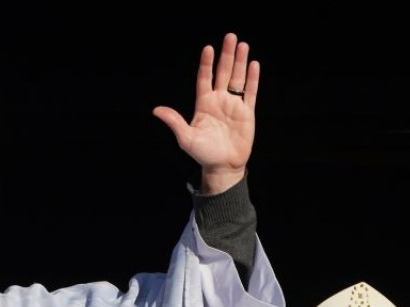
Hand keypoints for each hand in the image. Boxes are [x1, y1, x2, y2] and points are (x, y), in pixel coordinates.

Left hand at [151, 33, 257, 195]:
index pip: (204, 79)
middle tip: (230, 36)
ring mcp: (233, 105)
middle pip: (223, 73)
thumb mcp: (186, 138)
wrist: (223, 166)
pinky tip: (253, 65)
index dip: (206, 64)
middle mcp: (219, 101)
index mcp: (203, 104)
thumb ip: (174, 122)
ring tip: (243, 45)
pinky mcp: (247, 112)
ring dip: (240, 62)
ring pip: (237, 79)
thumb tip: (156, 110)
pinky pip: (250, 92)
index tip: (208, 48)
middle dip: (226, 55)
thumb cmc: (203, 153)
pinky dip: (252, 79)